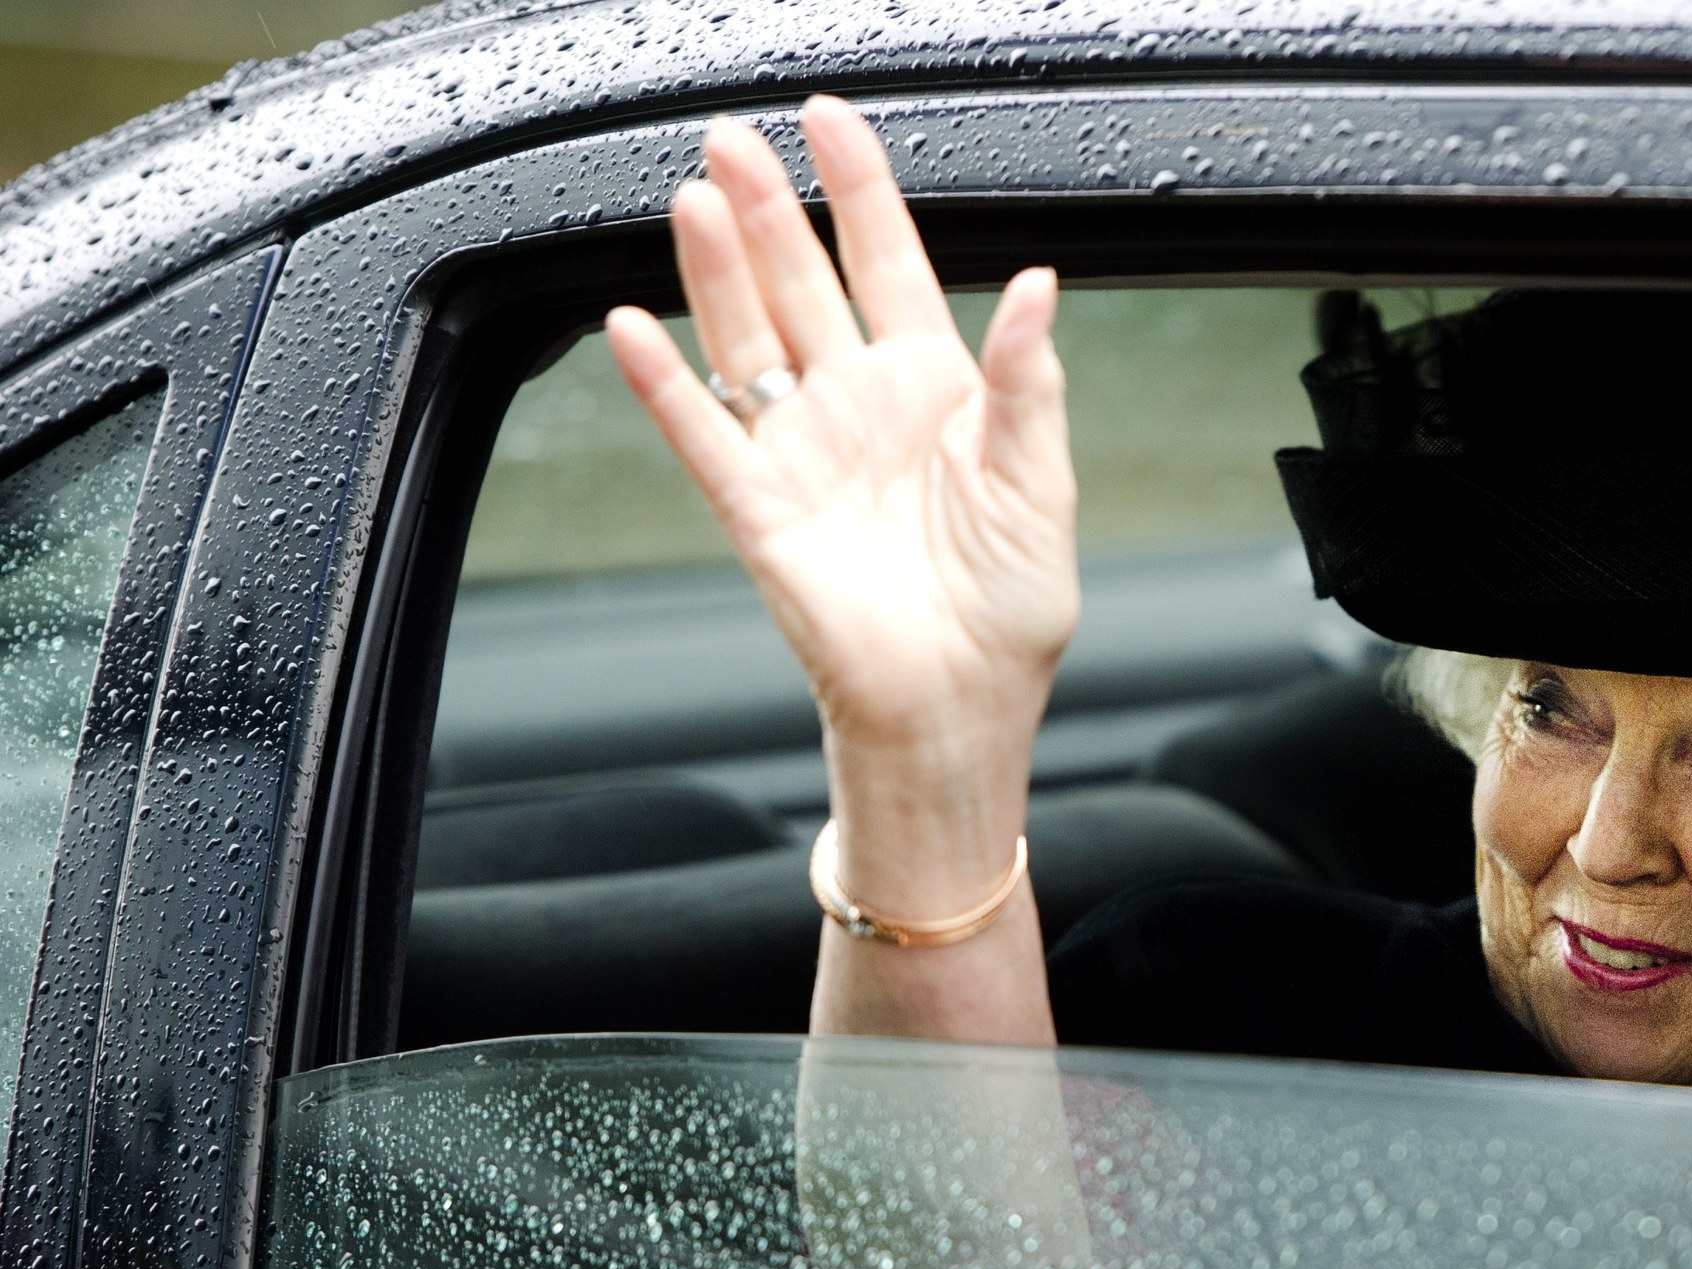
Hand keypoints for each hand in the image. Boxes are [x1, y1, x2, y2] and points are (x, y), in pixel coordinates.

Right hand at [607, 97, 1075, 915]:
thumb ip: (1027, 383)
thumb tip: (1038, 288)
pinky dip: (666, 386)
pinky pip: (703, 436)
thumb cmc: (1011, 611)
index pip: (888, 264)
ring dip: (717, 273)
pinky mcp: (761, 512)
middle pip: (802, 283)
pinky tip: (635, 328)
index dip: (859, 191)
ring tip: (696, 201)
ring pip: (747, 340)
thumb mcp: (1041, 485)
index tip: (829, 123)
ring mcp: (804, 454)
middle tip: (733, 140)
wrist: (961, 707)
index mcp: (936, 391)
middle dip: (768, 210)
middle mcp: (860, 408)